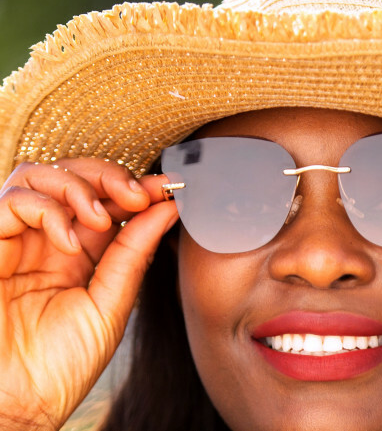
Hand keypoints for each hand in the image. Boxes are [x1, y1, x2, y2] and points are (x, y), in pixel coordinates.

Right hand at [0, 159, 177, 429]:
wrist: (17, 405)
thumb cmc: (60, 365)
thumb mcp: (110, 305)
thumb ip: (133, 253)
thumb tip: (166, 208)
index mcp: (81, 254)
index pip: (107, 202)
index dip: (136, 188)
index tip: (166, 188)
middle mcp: (48, 241)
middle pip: (74, 176)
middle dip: (110, 177)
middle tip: (137, 194)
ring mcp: (16, 240)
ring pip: (40, 176)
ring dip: (79, 187)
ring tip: (101, 218)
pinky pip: (12, 200)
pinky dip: (46, 210)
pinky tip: (68, 243)